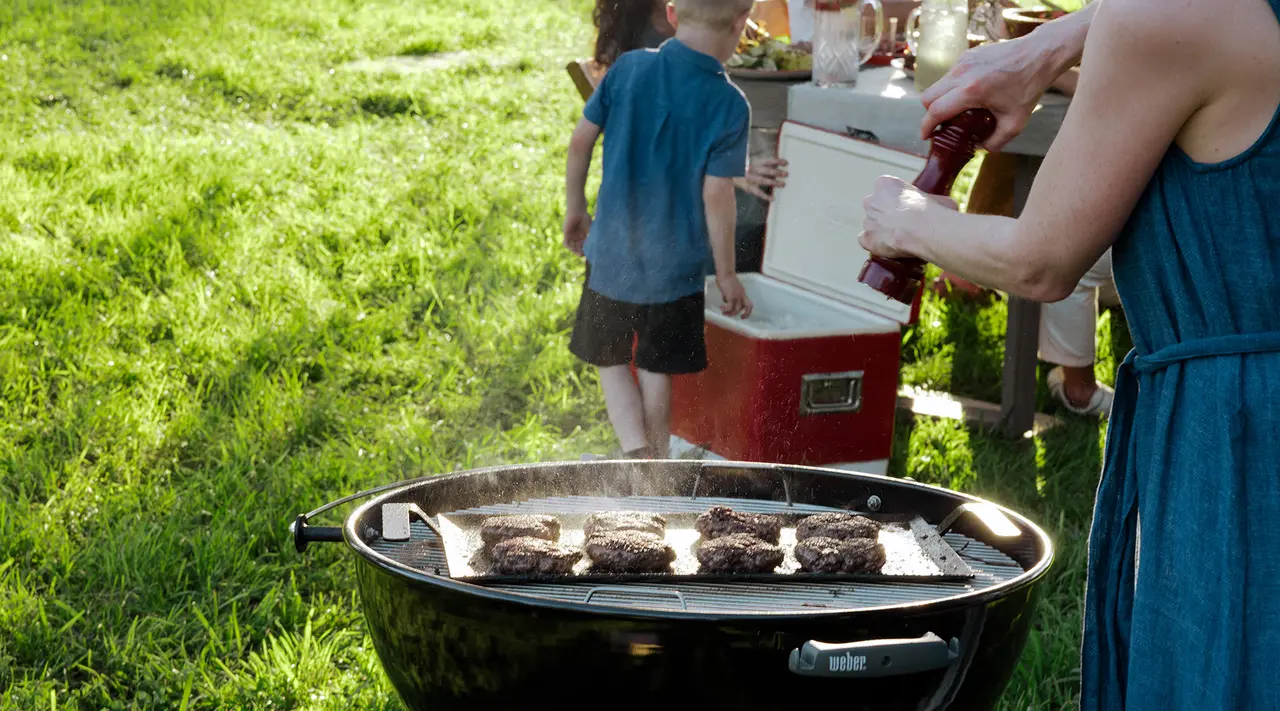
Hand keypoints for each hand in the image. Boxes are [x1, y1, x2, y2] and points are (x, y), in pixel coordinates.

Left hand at [563, 211, 590, 255]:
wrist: (578, 209)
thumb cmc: (585, 216)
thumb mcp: (589, 227)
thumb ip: (590, 235)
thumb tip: (596, 244)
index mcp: (581, 235)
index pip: (582, 246)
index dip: (584, 250)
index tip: (587, 254)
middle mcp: (575, 236)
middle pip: (576, 247)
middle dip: (579, 252)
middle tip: (583, 255)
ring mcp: (570, 235)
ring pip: (571, 246)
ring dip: (575, 251)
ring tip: (579, 253)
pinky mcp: (566, 233)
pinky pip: (566, 242)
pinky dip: (570, 246)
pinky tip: (574, 248)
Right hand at [716, 273, 752, 318]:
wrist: (725, 272)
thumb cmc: (725, 277)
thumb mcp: (730, 288)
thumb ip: (729, 294)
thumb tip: (725, 300)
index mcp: (742, 292)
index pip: (748, 303)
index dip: (747, 310)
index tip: (742, 314)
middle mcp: (741, 294)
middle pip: (748, 307)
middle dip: (746, 314)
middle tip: (741, 318)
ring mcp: (737, 295)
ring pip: (737, 310)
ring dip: (730, 313)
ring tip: (724, 312)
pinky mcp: (731, 296)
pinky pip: (729, 307)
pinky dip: (725, 310)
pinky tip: (721, 308)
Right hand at [733, 157, 787, 200]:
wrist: (727, 173)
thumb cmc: (742, 167)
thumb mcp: (751, 161)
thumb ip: (762, 163)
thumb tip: (776, 164)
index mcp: (755, 162)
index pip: (768, 161)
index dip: (778, 161)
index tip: (787, 163)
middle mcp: (753, 169)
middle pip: (767, 171)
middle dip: (778, 173)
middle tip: (786, 174)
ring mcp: (751, 179)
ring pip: (764, 180)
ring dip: (774, 182)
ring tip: (783, 184)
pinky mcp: (748, 187)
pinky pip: (758, 192)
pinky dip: (765, 196)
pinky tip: (772, 198)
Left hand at [858, 176, 957, 258]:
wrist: (923, 229)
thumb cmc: (933, 211)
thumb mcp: (939, 199)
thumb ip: (933, 201)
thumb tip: (947, 207)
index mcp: (885, 184)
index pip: (887, 191)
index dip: (899, 201)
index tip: (910, 209)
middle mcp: (871, 200)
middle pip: (876, 207)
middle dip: (887, 215)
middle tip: (904, 224)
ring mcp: (867, 220)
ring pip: (871, 225)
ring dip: (882, 230)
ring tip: (899, 238)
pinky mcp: (866, 238)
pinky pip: (865, 240)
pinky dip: (874, 244)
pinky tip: (887, 246)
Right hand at [919, 36, 1057, 151]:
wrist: (1039, 54)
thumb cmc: (1029, 87)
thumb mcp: (1015, 123)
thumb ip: (994, 142)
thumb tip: (978, 148)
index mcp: (971, 90)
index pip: (935, 110)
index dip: (926, 127)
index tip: (925, 137)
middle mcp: (962, 73)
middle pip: (927, 97)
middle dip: (930, 114)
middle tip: (942, 125)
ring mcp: (963, 61)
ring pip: (937, 85)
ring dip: (941, 100)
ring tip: (958, 110)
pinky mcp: (967, 55)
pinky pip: (949, 75)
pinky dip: (952, 88)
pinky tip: (970, 95)